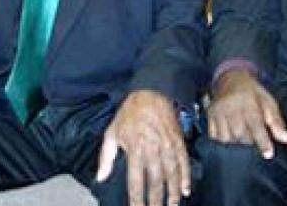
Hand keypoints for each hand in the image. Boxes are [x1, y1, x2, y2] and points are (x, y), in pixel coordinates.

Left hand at [96, 90, 189, 205]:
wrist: (151, 92)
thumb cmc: (129, 114)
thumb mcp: (112, 132)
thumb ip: (105, 157)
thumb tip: (100, 177)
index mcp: (135, 149)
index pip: (136, 181)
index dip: (137, 199)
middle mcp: (152, 150)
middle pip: (156, 182)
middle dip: (157, 201)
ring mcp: (167, 146)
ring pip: (172, 175)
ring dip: (172, 193)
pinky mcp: (178, 141)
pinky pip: (184, 163)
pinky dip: (186, 177)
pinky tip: (185, 190)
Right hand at [206, 69, 286, 157]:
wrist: (230, 78)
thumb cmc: (252, 93)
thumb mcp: (268, 102)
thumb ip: (276, 121)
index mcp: (248, 102)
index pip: (255, 125)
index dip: (263, 142)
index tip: (268, 154)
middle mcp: (230, 106)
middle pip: (239, 135)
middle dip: (249, 141)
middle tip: (253, 135)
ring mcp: (217, 111)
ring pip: (226, 138)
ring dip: (235, 142)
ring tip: (241, 135)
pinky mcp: (209, 115)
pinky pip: (214, 136)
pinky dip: (223, 140)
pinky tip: (230, 134)